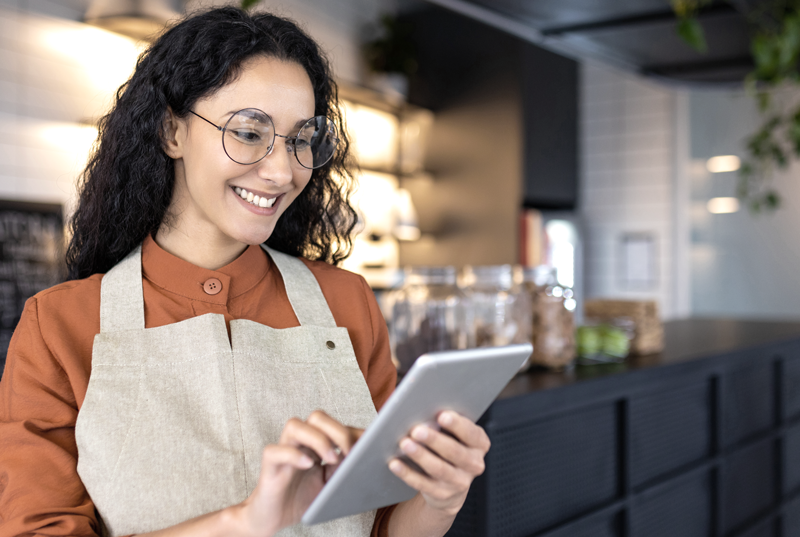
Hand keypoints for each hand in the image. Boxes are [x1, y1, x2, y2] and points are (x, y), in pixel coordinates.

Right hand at [232, 410, 361, 536]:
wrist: (272, 519)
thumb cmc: (302, 499)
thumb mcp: (330, 484)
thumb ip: (343, 468)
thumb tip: (365, 457)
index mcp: (316, 443)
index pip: (335, 424)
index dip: (352, 431)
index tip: (370, 444)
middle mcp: (300, 442)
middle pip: (317, 417)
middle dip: (337, 430)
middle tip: (350, 452)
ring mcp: (283, 450)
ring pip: (295, 425)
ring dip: (317, 439)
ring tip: (331, 459)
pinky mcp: (269, 465)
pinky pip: (275, 451)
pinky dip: (293, 455)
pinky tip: (308, 465)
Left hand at [388, 411, 489, 516]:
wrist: (452, 482)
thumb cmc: (451, 445)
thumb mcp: (456, 434)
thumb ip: (446, 423)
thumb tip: (424, 411)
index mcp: (480, 444)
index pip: (471, 433)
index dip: (457, 425)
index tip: (442, 415)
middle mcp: (474, 464)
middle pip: (454, 452)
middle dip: (434, 440)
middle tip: (417, 430)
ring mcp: (459, 482)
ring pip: (439, 469)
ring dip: (420, 456)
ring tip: (404, 444)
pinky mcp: (442, 494)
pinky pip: (423, 484)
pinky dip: (407, 473)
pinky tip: (395, 463)